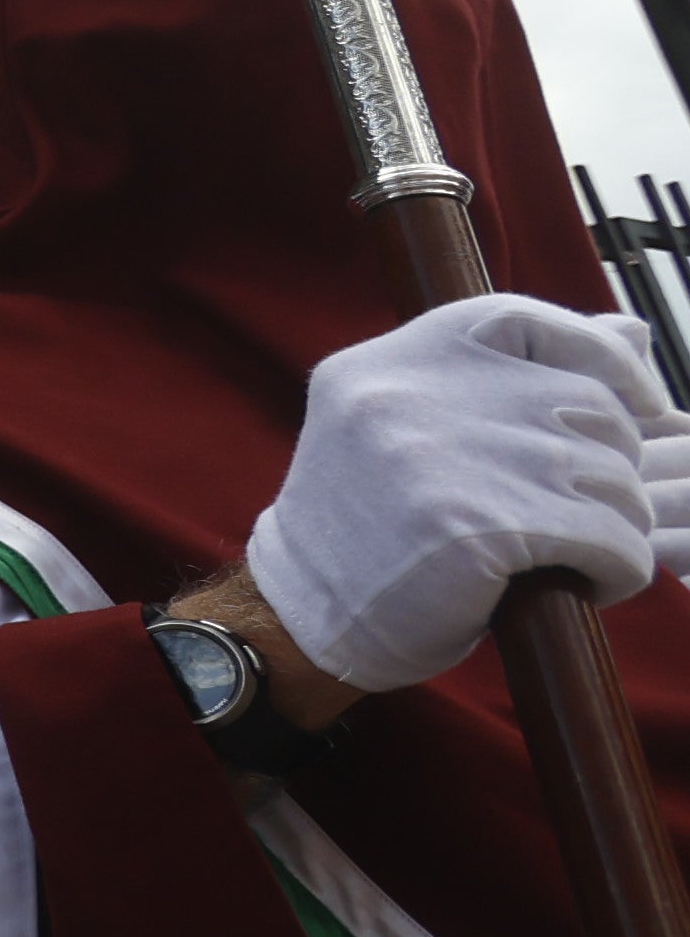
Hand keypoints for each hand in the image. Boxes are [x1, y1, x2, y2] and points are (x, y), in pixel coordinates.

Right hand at [243, 293, 689, 695]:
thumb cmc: (373, 521)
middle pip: (592, 409)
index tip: (634, 404)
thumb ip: (512, 372)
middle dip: (613, 465)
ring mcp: (447, 458)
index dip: (602, 359)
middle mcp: (417, 394)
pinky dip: (618, 570)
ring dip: (617, 525)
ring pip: (614, 479)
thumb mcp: (414, 420)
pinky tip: (582, 582)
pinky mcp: (476, 529)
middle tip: (581, 510)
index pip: (532, 322)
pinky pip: (611, 542)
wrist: (303, 614)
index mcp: (397, 359)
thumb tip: (634, 332)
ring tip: (574, 551)